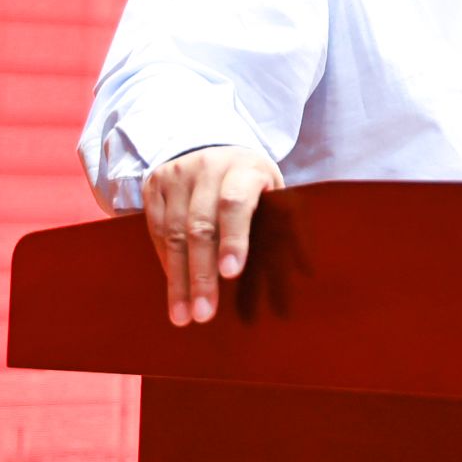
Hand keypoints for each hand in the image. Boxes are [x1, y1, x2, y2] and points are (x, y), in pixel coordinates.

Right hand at [142, 146, 282, 325]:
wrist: (212, 146)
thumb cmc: (252, 182)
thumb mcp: (275, 192)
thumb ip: (288, 227)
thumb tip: (307, 269)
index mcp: (244, 168)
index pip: (235, 204)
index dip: (233, 239)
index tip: (231, 274)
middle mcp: (207, 168)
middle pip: (200, 227)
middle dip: (201, 274)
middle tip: (204, 313)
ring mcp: (177, 175)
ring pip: (173, 234)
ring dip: (178, 279)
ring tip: (184, 315)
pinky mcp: (154, 185)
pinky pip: (157, 231)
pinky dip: (166, 263)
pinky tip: (174, 289)